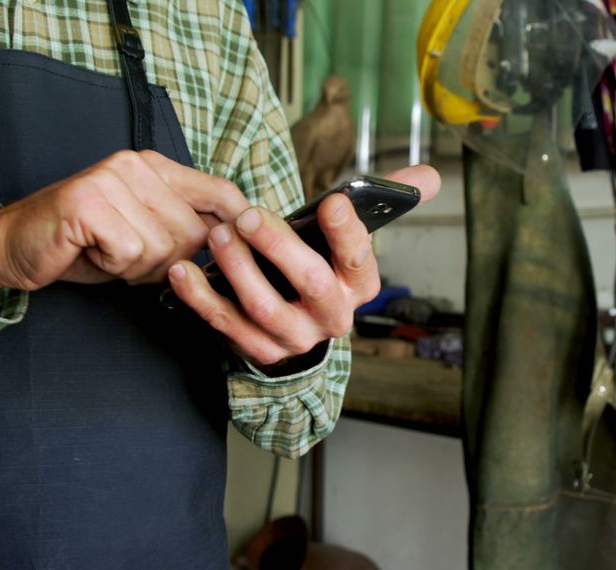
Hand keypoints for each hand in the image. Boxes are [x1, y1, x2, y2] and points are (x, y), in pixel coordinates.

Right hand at [0, 150, 251, 289]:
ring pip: (165, 246)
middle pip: (195, 231)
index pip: (220, 190)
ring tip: (109, 254)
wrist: (14, 247)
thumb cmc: (84, 244)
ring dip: (139, 267)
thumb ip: (185, 227)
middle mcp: (136, 165)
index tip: (251, 247)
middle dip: (170, 261)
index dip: (243, 222)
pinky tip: (93, 254)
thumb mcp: (145, 231)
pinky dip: (115, 267)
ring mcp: (110, 180)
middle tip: (132, 258)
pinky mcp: (88, 203)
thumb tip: (239, 240)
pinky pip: (131, 251)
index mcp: (155, 167)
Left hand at [166, 165, 441, 365]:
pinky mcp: (260, 351)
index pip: (360, 259)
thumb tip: (432, 176)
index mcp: (359, 285)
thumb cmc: (321, 269)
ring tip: (218, 235)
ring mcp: (296, 338)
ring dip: (238, 269)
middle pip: (311, 284)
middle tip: (249, 215)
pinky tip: (183, 270)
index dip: (348, 233)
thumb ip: (389, 203)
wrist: (300, 331)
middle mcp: (332, 316)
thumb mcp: (350, 241)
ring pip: (265, 307)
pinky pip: (227, 326)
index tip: (334, 201)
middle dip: (279, 248)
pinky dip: (201, 299)